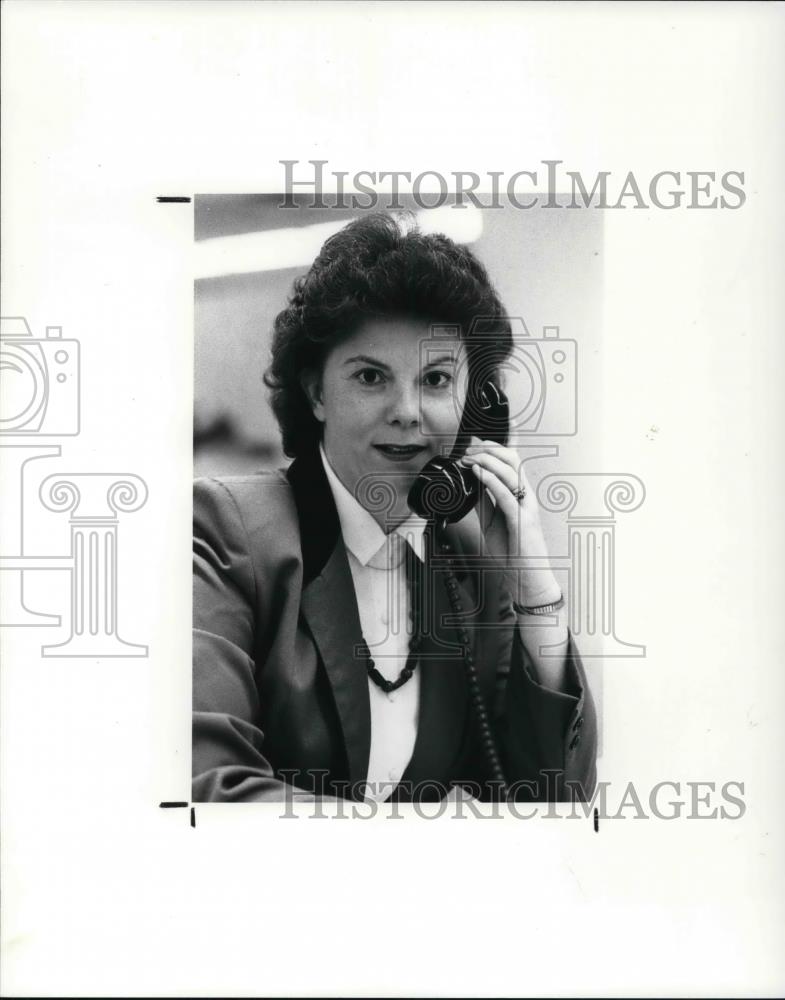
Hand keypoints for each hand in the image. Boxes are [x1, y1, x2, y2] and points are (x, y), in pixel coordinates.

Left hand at [459, 438, 561, 606]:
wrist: (528, 580)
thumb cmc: (513, 554)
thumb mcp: (491, 523)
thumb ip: (483, 502)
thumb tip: (469, 481)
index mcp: (520, 494)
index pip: (515, 461)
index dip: (510, 438)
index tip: (499, 422)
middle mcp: (527, 496)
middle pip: (513, 459)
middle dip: (490, 448)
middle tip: (469, 447)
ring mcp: (527, 508)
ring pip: (512, 472)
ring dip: (487, 461)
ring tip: (469, 458)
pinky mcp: (523, 522)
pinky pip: (507, 495)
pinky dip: (491, 481)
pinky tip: (478, 474)